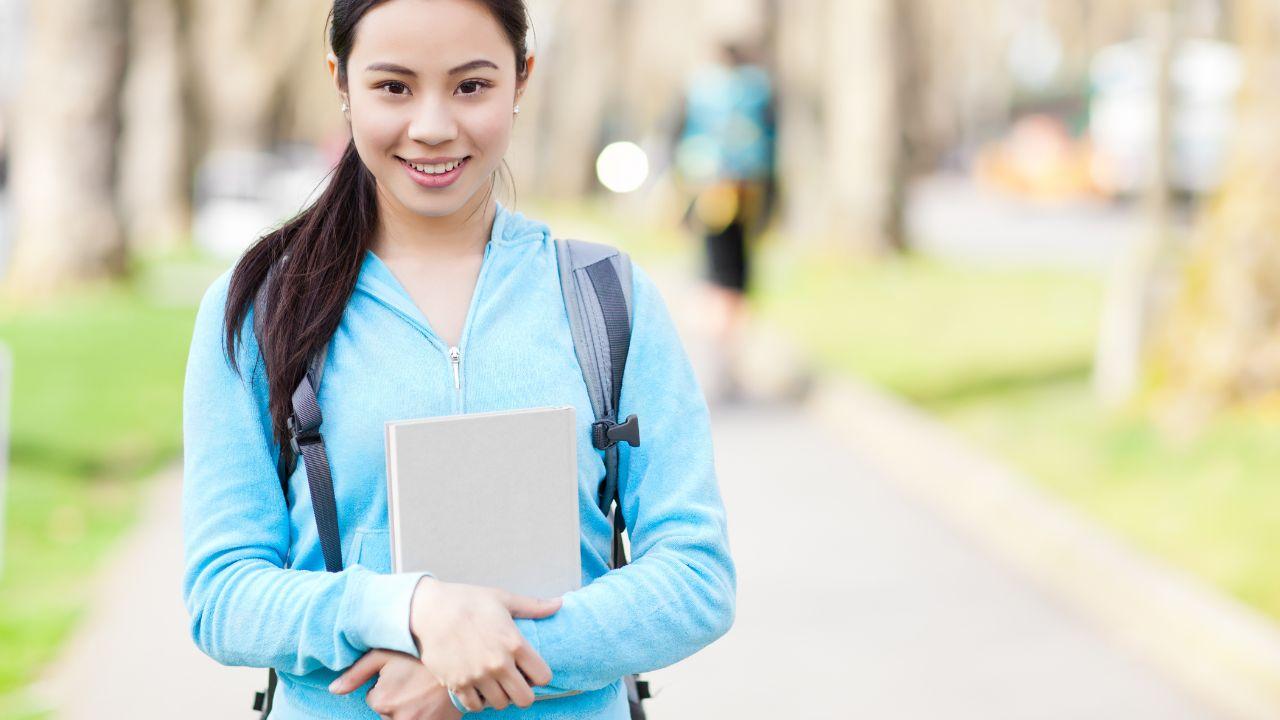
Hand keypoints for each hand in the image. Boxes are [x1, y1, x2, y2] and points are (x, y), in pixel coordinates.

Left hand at [330, 649, 460, 719]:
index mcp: (382, 700)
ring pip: (405, 718)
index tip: (401, 672)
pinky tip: (432, 700)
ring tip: (423, 689)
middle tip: (415, 681)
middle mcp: (398, 717)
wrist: (462, 658)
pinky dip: (425, 714)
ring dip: (411, 707)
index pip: (374, 699)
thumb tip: (333, 690)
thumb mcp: (384, 654)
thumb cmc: (420, 653)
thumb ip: (356, 672)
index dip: (386, 685)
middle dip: (398, 699)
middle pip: (389, 712)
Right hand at [409, 577, 560, 711]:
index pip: (543, 676)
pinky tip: (479, 686)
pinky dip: (479, 700)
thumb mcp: (503, 599)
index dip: (540, 675)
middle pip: (525, 698)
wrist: (429, 609)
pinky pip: (476, 706)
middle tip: (516, 681)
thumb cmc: (467, 601)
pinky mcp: (457, 684)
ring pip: (501, 704)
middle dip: (524, 692)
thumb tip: (558, 603)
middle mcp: (498, 663)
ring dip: (501, 696)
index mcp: (514, 643)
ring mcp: (477, 676)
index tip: (531, 670)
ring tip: (496, 682)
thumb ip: (532, 606)